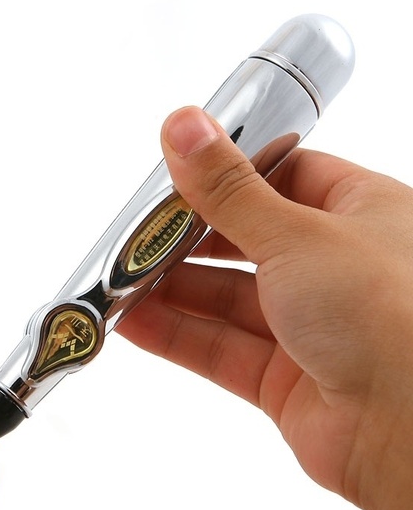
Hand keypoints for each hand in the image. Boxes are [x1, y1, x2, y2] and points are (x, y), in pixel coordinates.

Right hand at [117, 106, 412, 509]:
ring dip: (173, 292)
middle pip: (246, 243)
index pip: (285, 177)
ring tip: (122, 281)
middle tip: (138, 235)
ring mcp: (311, 327)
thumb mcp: (297, 233)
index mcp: (360, 215)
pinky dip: (176, 336)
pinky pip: (220, 349)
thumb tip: (186, 129)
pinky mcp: (286, 380)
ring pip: (227, 301)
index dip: (231, 174)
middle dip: (188, 241)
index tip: (178, 175)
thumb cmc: (393, 317)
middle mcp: (337, 270)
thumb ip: (230, 189)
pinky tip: (136, 323)